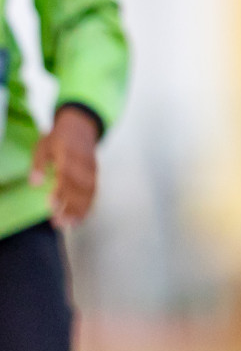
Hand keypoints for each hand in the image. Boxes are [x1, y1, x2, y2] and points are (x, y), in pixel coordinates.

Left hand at [30, 105, 100, 227]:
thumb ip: (38, 165)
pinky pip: (94, 191)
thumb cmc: (59, 138)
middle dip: (72, 206)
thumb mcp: (42, 146)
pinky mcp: (96, 173)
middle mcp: (82, 163)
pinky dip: (89, 205)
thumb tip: (35, 183)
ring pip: (90, 191)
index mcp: (68, 155)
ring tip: (71, 224)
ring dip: (81, 209)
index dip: (61, 191)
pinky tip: (81, 216)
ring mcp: (91, 168)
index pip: (66, 175)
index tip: (52, 205)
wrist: (82, 126)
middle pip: (80, 187)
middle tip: (60, 222)